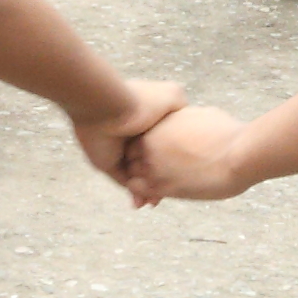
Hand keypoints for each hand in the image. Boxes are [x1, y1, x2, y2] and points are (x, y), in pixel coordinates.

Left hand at [74, 83, 187, 200]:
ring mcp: (120, 152)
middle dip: (161, 179)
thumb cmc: (142, 102)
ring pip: (138, 176)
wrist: (111, 109)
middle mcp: (133, 138)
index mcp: (147, 123)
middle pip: (151, 164)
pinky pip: (123, 182)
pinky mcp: (108, 164)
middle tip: (172, 192)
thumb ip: (182, 106)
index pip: (162, 146)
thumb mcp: (173, 96)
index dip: (175, 160)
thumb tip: (188, 116)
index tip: (187, 172)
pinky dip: (134, 192)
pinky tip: (147, 201)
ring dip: (148, 189)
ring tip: (158, 201)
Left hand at [132, 104, 254, 205]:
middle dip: (141, 163)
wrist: (238, 155)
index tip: (158, 154)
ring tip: (159, 185)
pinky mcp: (160, 186)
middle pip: (131, 154)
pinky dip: (143, 193)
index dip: (146, 147)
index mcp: (160, 123)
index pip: (138, 135)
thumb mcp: (203, 115)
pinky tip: (157, 195)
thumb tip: (189, 122)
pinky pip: (138, 190)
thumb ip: (186, 121)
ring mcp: (152, 165)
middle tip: (157, 172)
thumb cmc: (228, 135)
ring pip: (131, 174)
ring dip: (141, 180)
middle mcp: (150, 142)